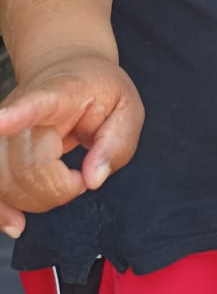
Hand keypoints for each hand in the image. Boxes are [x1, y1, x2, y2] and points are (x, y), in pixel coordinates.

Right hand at [0, 54, 144, 235]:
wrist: (68, 69)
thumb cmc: (100, 90)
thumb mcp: (127, 108)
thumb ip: (117, 142)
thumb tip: (93, 179)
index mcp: (61, 92)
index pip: (36, 103)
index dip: (17, 114)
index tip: (1, 121)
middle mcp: (22, 108)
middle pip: (26, 166)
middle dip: (59, 189)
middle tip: (84, 177)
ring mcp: (3, 129)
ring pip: (5, 182)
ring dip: (39, 199)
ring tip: (66, 183)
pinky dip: (2, 211)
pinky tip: (16, 224)